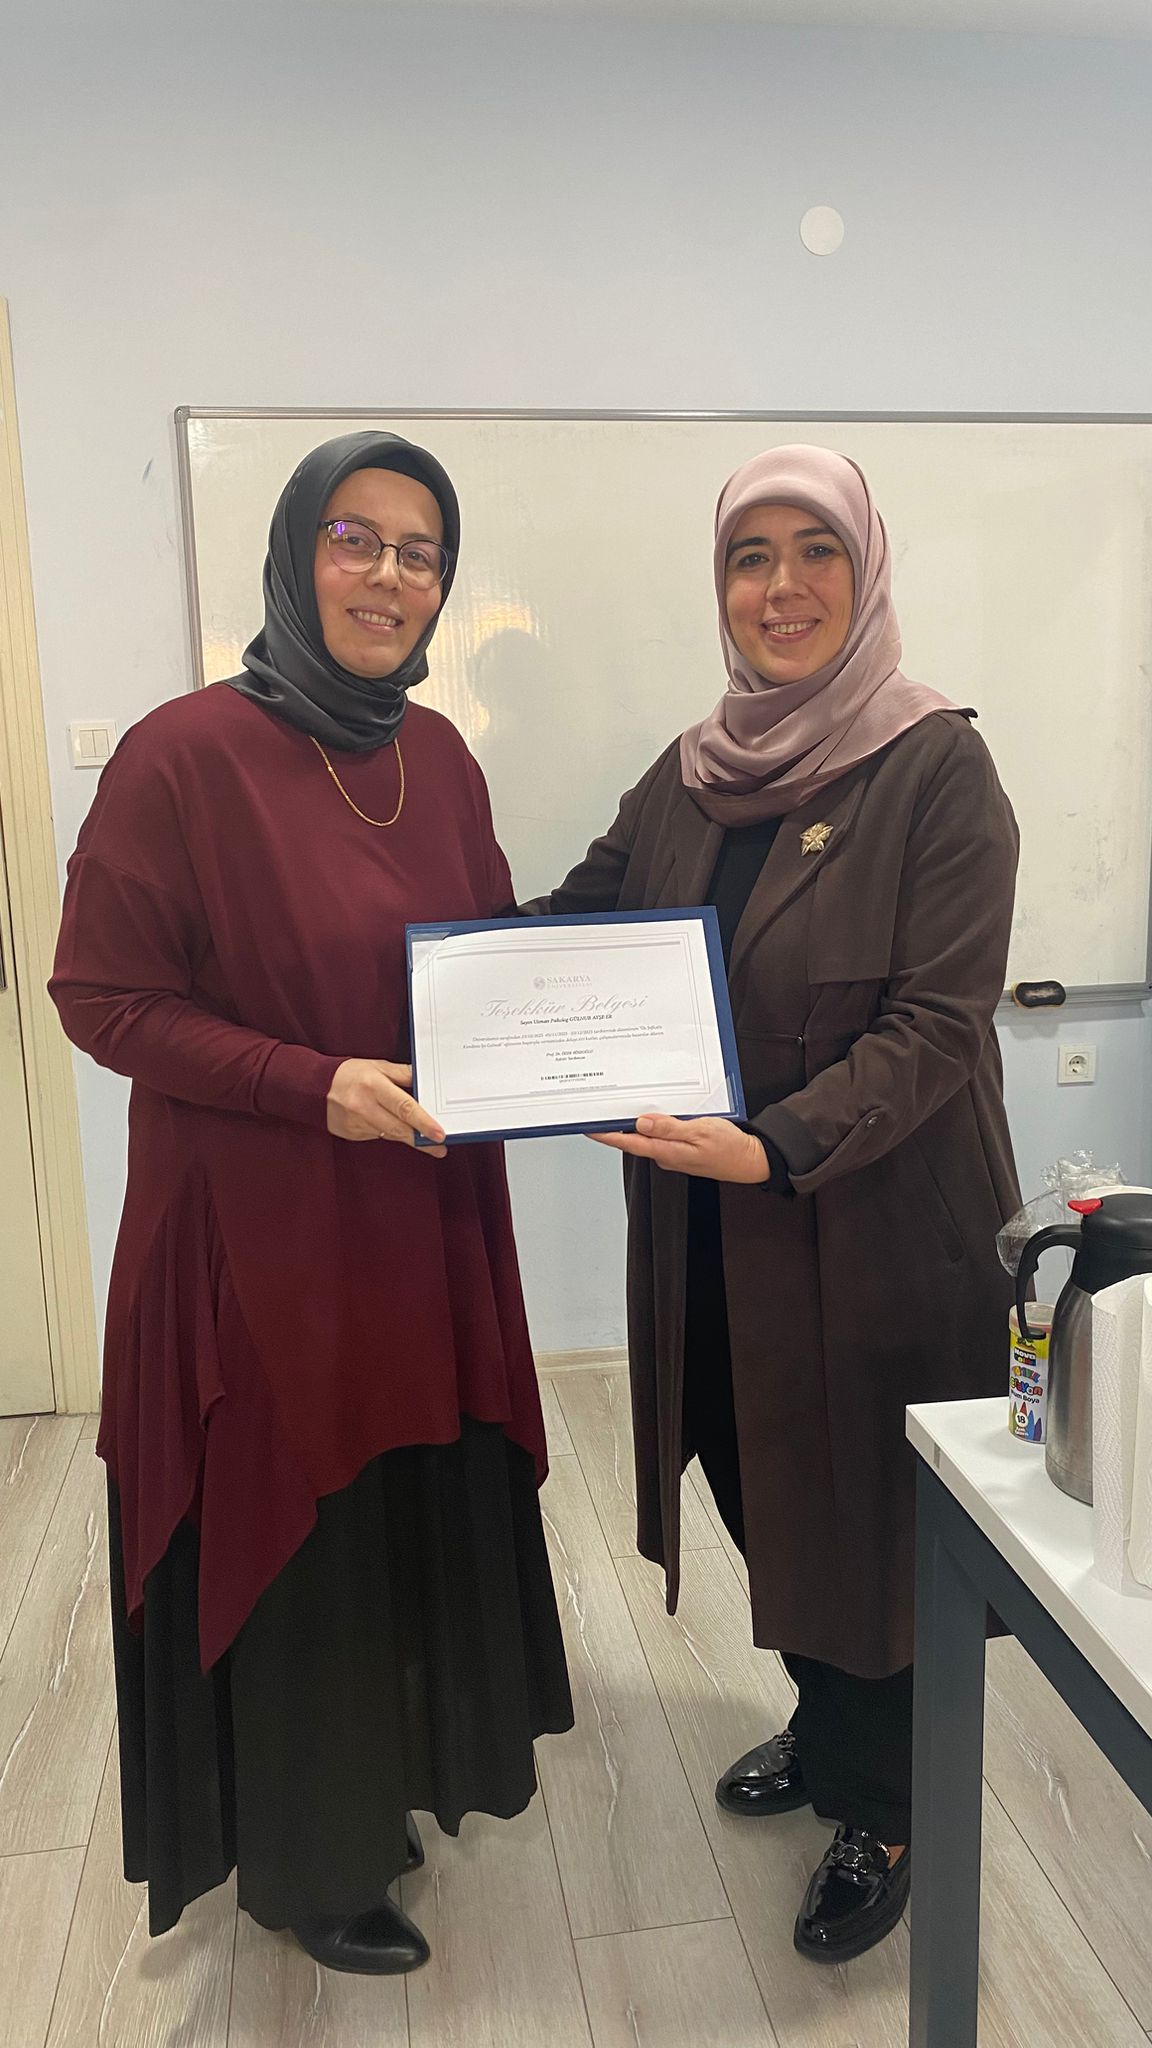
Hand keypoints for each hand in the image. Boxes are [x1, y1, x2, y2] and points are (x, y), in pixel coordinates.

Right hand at [327, 1060, 446, 1155]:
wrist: (315, 1088)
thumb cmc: (349, 1074)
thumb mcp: (378, 1066)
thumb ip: (403, 1074)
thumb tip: (425, 1082)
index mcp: (374, 1086)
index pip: (404, 1107)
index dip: (423, 1122)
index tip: (439, 1133)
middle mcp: (364, 1107)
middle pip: (399, 1128)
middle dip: (422, 1139)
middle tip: (439, 1145)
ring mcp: (357, 1123)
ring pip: (390, 1135)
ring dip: (408, 1137)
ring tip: (424, 1141)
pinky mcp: (352, 1134)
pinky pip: (377, 1136)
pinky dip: (388, 1132)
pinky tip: (390, 1125)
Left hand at [591, 1114, 769, 1182]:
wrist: (751, 1160)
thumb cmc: (729, 1147)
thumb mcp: (701, 1130)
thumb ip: (669, 1127)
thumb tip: (642, 1123)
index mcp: (667, 1151)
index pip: (628, 1142)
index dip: (606, 1135)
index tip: (588, 1127)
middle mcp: (665, 1155)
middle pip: (633, 1139)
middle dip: (616, 1125)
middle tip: (600, 1108)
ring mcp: (673, 1154)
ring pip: (647, 1136)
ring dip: (634, 1124)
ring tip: (621, 1106)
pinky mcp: (680, 1150)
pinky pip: (660, 1136)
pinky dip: (653, 1125)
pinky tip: (653, 1114)